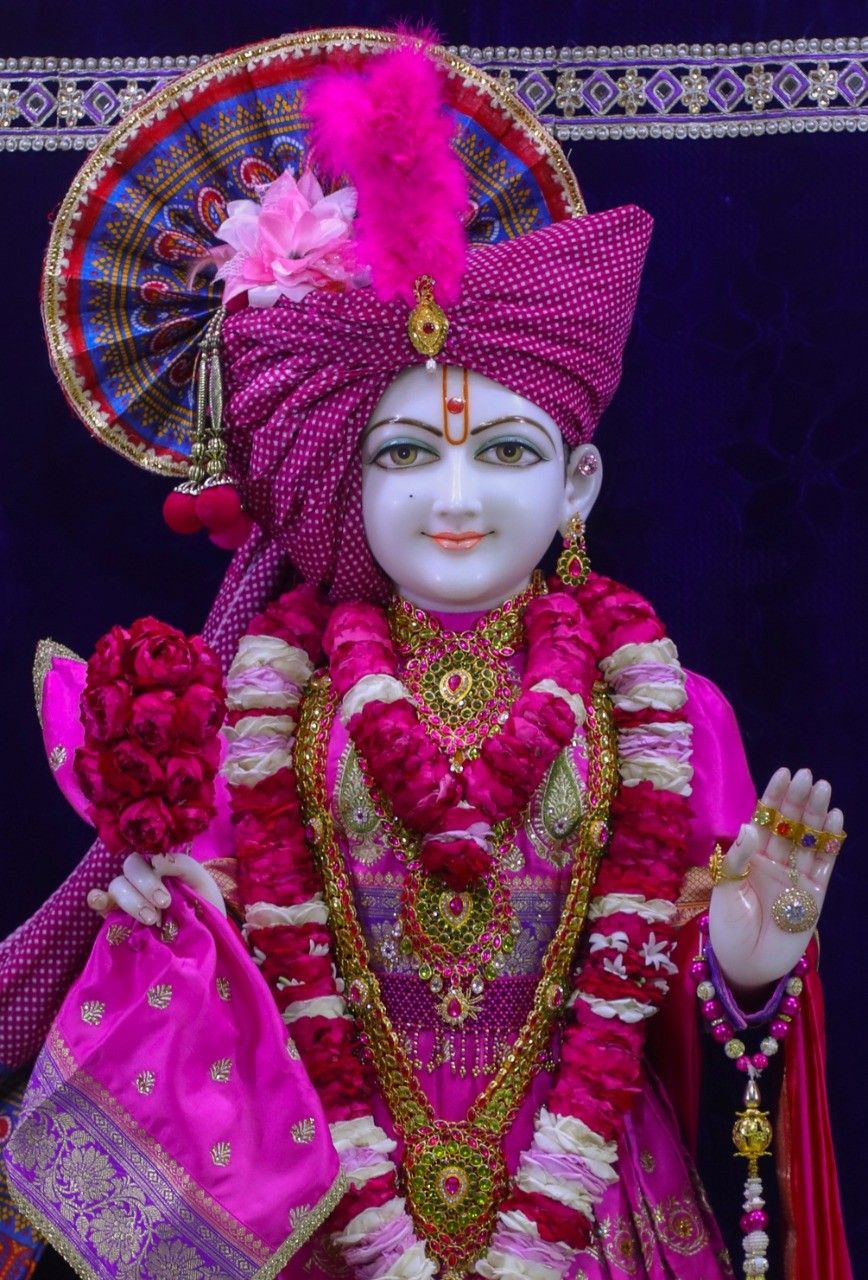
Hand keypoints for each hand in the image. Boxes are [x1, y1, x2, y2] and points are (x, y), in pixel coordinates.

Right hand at [87, 852, 226, 924]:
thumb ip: (183, 865)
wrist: (206, 935)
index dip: (154, 866)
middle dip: (146, 885)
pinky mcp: (116, 916)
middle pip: (131, 867)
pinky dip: (97, 899)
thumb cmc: (202, 903)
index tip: (167, 889)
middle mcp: (141, 877)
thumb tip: (156, 860)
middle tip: (163, 904)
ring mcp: (127, 896)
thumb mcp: (201, 881)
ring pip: (117, 886)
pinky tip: (97, 898)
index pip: (146, 853)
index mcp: (160, 864)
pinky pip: (101, 902)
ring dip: (132, 901)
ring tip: (152, 919)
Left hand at [708, 767, 842, 989]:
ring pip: (809, 839)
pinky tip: (835, 820)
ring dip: (817, 815)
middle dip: (798, 800)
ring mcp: (796, 877)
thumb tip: (749, 825)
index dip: (774, 797)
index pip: (764, 820)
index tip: (784, 773)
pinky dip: (830, 843)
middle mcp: (775, 862)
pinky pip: (824, 864)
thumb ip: (737, 859)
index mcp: (750, 857)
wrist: (745, 965)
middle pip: (790, 825)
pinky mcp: (814, 895)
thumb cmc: (727, 928)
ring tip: (823, 789)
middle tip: (808, 776)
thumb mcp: (724, 890)